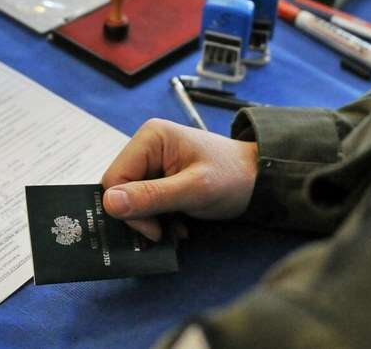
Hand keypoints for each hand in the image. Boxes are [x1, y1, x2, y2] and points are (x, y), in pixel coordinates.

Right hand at [100, 119, 258, 241]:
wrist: (260, 179)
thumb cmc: (232, 177)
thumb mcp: (194, 189)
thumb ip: (152, 196)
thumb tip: (110, 202)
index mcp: (150, 138)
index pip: (114, 179)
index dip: (127, 209)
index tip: (153, 229)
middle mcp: (146, 146)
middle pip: (120, 190)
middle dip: (140, 216)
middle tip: (165, 231)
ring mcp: (152, 162)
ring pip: (131, 199)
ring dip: (150, 220)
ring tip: (176, 228)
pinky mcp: (159, 177)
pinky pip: (144, 202)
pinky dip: (157, 218)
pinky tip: (177, 224)